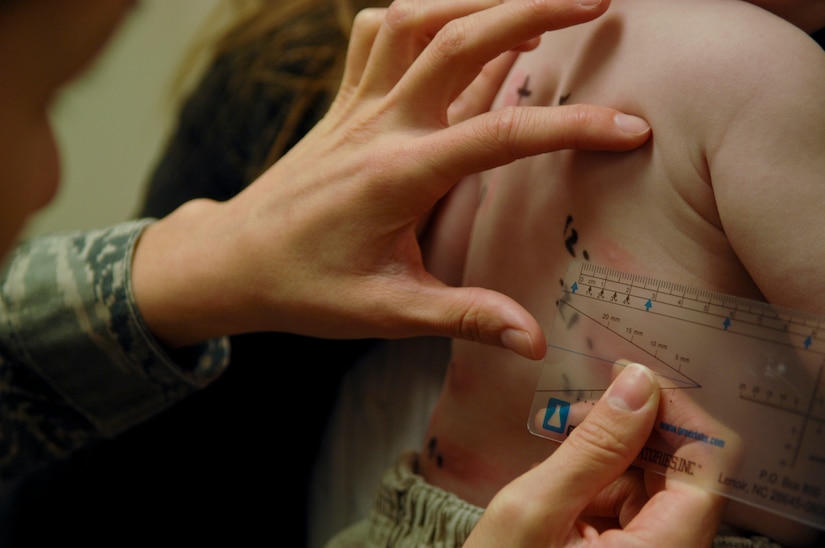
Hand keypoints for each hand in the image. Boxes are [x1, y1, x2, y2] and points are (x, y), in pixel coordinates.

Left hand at [132, 0, 650, 357]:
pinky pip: (378, 32)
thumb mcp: (386, 311)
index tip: (629, 127)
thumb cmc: (305, 288)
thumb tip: (532, 341)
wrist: (232, 260)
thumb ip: (463, 317)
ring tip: (536, 2)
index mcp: (397, 176)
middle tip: (597, 1)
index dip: (571, 126)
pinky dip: (421, 11)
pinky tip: (453, 21)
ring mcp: (356, 104)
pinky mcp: (344, 100)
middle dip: (533, 7)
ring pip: (415, 16)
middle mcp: (378, 125)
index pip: (498, 134)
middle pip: (457, 38)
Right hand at [467, 363, 726, 545]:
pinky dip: (606, 473)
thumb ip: (592, 447)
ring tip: (567, 437)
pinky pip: (638, 500)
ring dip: (618, 448)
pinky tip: (570, 466)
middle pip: (687, 471)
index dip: (679, 412)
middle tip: (588, 402)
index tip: (632, 380)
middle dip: (640, 427)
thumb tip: (637, 384)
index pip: (707, 466)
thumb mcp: (534, 509)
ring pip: (661, 480)